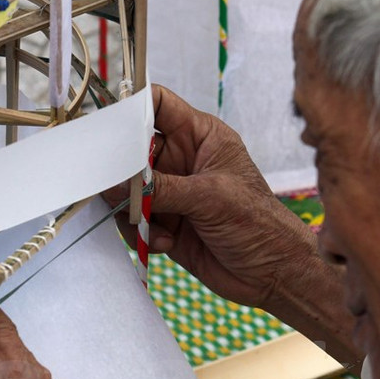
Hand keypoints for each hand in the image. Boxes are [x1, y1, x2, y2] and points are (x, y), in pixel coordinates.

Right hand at [106, 86, 359, 367]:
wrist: (273, 274)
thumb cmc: (258, 224)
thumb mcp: (210, 198)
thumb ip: (161, 188)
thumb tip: (115, 184)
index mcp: (200, 136)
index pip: (157, 104)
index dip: (131, 106)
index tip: (106, 124)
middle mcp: (181, 159)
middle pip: (131, 148)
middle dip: (120, 169)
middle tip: (115, 186)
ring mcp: (170, 191)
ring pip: (126, 188)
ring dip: (132, 209)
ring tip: (150, 226)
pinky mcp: (163, 222)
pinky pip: (132, 219)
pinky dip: (141, 233)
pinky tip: (165, 243)